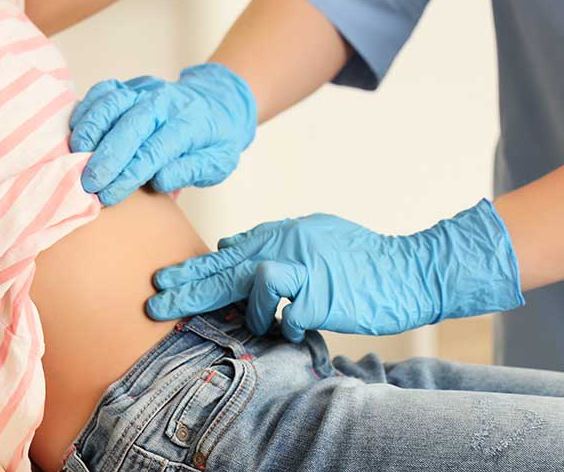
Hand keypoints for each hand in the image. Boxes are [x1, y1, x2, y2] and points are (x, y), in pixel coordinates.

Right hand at [69, 63, 257, 205]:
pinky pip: (104, 91)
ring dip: (91, 129)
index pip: (156, 149)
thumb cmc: (215, 138)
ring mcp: (146, 89)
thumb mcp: (219, 162)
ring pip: (113, 103)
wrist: (218, 100)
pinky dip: (87, 108)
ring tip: (76, 156)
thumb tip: (160, 180)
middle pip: (131, 124)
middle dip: (107, 156)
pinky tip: (76, 131)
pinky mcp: (130, 85)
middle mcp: (166, 101)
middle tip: (88, 183)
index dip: (130, 173)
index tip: (109, 195)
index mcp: (191, 123)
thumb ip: (193, 170)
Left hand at [146, 200, 524, 340]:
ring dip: (251, 312)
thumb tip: (229, 245)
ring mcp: (305, 269)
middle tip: (156, 304)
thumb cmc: (360, 258)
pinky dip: (287, 326)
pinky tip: (296, 329)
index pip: (226, 253)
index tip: (163, 281)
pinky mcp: (322, 295)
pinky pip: (288, 316)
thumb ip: (270, 239)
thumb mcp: (311, 234)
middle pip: (225, 269)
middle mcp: (288, 245)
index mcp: (282, 234)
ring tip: (263, 323)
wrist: (407, 270)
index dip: (193, 269)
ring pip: (253, 286)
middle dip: (187, 288)